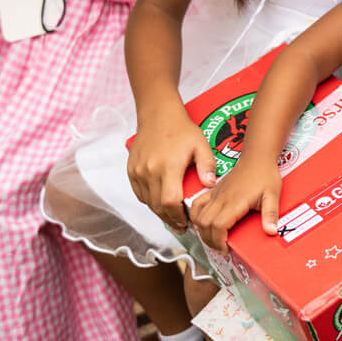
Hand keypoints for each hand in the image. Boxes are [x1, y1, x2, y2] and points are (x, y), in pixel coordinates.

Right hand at [127, 106, 216, 231]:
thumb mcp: (200, 145)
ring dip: (160, 212)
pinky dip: (150, 202)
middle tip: (182, 226)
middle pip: (157, 207)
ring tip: (173, 217)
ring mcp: (138, 171)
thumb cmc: (181, 129)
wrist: (157, 114)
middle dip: (170, 220)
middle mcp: (149, 171)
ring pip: (147, 202)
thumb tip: (210, 185)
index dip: (177, 216)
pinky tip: (160, 203)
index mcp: (168, 166)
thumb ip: (207, 166)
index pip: (169, 202)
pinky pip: (139, 194)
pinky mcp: (131, 170)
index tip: (187, 222)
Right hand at [189, 155, 283, 249]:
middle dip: (210, 240)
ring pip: (198, 216)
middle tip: (220, 248)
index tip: (226, 249)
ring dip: (201, 231)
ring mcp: (215, 194)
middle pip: (205, 224)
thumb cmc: (265, 175)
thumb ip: (271, 213)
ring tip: (212, 239)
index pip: (218, 225)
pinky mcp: (213, 191)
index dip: (219, 241)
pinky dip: (195, 217)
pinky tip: (202, 224)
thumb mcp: (273, 195)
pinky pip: (196, 205)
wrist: (257, 158)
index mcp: (235, 201)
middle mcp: (221, 198)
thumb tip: (271, 231)